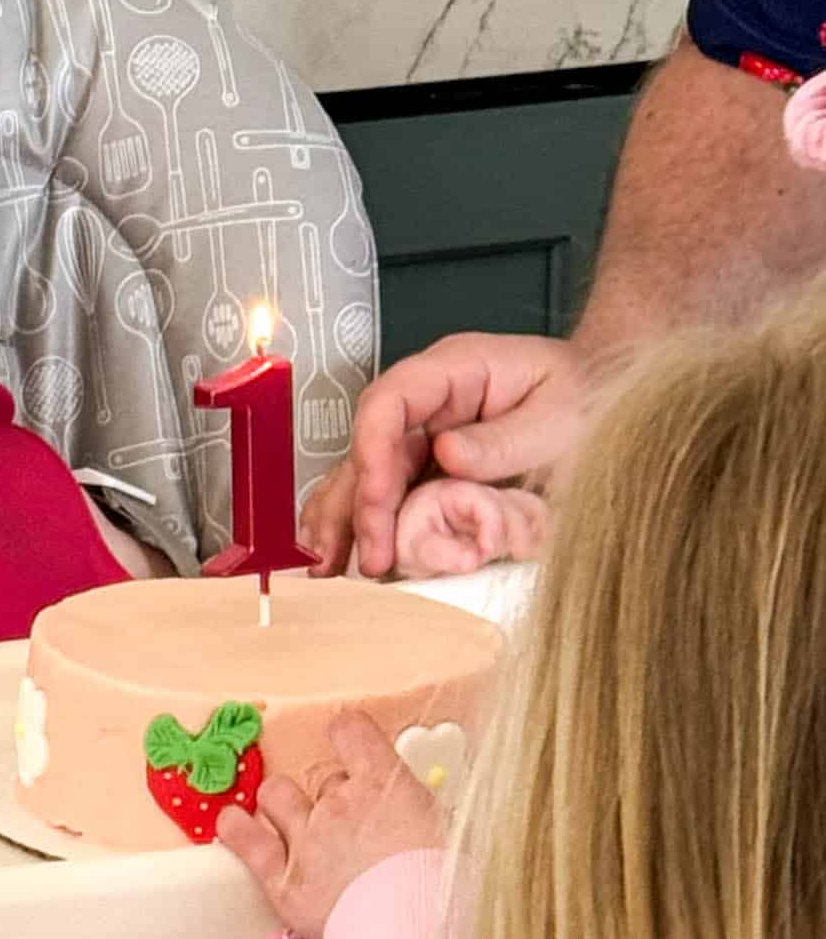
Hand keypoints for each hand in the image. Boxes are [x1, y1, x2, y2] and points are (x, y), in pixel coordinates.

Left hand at [215, 709, 441, 938]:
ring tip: (292, 819)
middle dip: (338, 798)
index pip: (352, 732)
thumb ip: (428, 819)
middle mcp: (340, 805)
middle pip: (327, 780)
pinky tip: (234, 824)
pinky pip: (247, 842)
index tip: (353, 741)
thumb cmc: (449, 892)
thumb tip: (426, 820)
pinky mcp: (285, 883)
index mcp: (387, 787)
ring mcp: (307, 842)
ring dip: (283, 804)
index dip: (350, 735)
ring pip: (276, 796)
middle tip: (355, 827)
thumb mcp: (457, 840)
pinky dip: (237, 830)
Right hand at [302, 334, 592, 581]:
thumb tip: (446, 455)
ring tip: (330, 569)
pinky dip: (364, 525)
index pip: (388, 404)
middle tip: (357, 560)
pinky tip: (346, 557)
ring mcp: (424, 434)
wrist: (608, 399)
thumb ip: (504, 438)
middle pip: (367, 447)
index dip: (373, 455)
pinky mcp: (428, 468)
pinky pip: (386, 495)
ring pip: (364, 474)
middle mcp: (428, 401)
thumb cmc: (591, 395)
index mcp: (454, 369)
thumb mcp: (563, 415)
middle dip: (355, 506)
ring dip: (345, 521)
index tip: (379, 505)